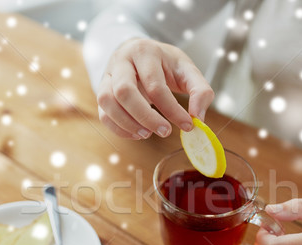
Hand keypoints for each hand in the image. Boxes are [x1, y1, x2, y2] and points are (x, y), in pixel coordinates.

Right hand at [97, 38, 213, 138]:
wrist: (140, 53)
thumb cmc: (165, 64)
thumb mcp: (187, 70)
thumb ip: (200, 91)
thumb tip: (198, 118)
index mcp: (145, 52)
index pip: (155, 86)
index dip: (172, 109)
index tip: (188, 125)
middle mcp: (121, 61)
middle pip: (124, 92)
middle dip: (145, 117)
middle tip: (165, 132)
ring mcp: (107, 76)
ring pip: (107, 102)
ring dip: (128, 124)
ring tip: (147, 134)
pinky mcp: (101, 91)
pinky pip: (103, 112)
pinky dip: (118, 128)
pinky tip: (137, 134)